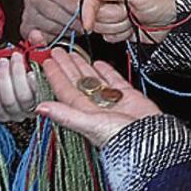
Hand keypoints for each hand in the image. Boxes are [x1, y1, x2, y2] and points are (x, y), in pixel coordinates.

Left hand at [0, 31, 44, 121]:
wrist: (14, 88)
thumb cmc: (28, 72)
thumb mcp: (37, 58)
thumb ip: (38, 47)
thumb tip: (35, 35)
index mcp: (45, 96)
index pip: (42, 94)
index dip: (35, 84)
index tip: (31, 71)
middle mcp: (31, 108)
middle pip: (23, 97)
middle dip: (17, 75)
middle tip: (14, 58)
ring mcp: (15, 113)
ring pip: (8, 101)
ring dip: (4, 79)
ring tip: (3, 63)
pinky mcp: (0, 114)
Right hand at [21, 0, 81, 42]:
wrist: (40, 9)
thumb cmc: (59, 3)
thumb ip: (74, 3)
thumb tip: (84, 13)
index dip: (73, 6)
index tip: (84, 16)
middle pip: (53, 12)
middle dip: (71, 22)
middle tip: (83, 28)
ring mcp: (27, 15)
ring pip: (50, 26)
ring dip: (66, 31)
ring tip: (75, 32)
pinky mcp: (26, 29)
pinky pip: (43, 37)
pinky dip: (55, 39)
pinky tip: (62, 37)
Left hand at [35, 48, 160, 146]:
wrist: (151, 140)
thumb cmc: (120, 137)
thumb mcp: (88, 124)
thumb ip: (65, 115)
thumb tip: (40, 109)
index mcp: (84, 112)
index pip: (65, 90)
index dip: (56, 76)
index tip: (48, 62)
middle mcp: (96, 106)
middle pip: (77, 82)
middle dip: (67, 66)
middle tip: (57, 51)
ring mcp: (112, 101)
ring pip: (93, 79)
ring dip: (83, 66)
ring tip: (73, 53)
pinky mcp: (128, 97)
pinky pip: (114, 81)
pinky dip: (107, 71)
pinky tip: (100, 63)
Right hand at [81, 0, 176, 42]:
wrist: (172, 20)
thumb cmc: (161, 2)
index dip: (89, 12)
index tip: (89, 23)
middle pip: (96, 15)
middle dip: (115, 17)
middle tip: (130, 12)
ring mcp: (112, 13)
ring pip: (101, 27)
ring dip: (119, 27)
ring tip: (133, 18)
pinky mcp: (115, 27)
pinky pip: (108, 37)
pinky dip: (121, 35)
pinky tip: (132, 27)